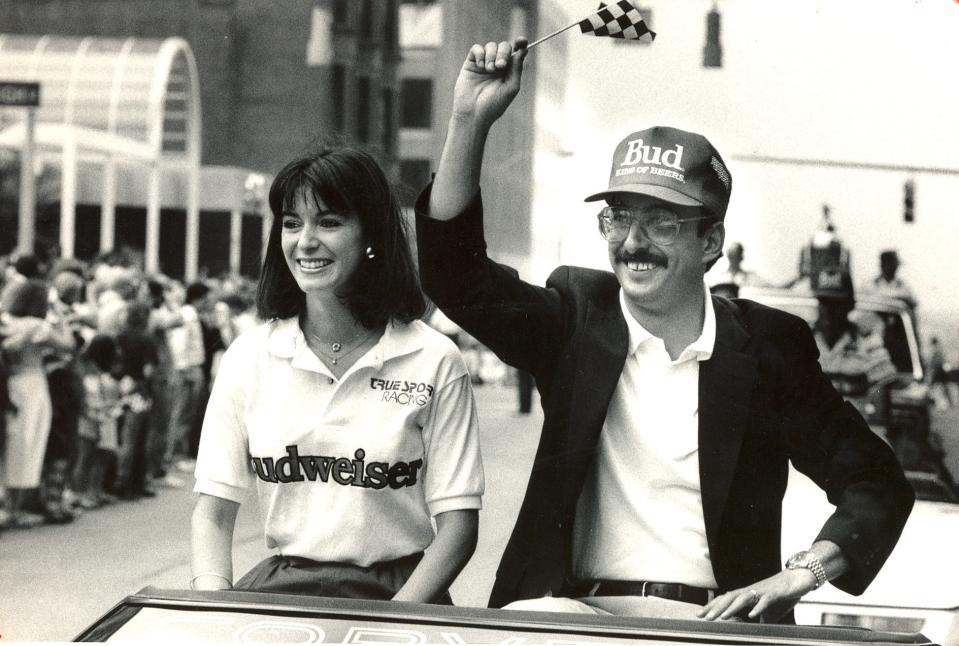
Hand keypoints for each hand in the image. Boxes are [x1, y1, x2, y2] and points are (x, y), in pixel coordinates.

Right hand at [452, 38, 527, 129]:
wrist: (473, 113)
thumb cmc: (494, 105)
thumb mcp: (511, 87)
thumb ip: (517, 68)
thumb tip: (523, 50)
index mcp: (509, 71)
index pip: (516, 52)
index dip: (520, 44)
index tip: (521, 41)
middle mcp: (497, 66)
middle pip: (504, 47)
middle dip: (503, 53)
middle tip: (500, 66)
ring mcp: (484, 64)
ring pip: (490, 46)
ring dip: (492, 56)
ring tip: (489, 70)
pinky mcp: (471, 64)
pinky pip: (477, 48)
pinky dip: (480, 54)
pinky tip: (480, 66)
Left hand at [698, 568, 817, 622]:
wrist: (799, 579)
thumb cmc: (781, 595)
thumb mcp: (768, 611)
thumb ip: (759, 619)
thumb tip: (753, 631)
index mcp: (748, 595)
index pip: (726, 600)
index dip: (712, 607)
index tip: (700, 615)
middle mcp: (752, 591)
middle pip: (730, 598)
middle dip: (716, 608)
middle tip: (703, 618)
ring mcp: (763, 591)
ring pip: (744, 597)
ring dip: (732, 607)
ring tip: (722, 617)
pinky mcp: (776, 593)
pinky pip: (766, 600)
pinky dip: (758, 607)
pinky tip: (752, 615)